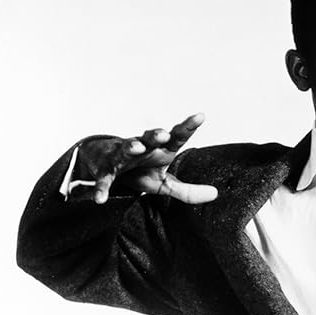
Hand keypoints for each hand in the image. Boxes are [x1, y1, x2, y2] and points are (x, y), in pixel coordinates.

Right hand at [75, 113, 218, 204]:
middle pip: (150, 138)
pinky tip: (100, 199)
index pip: (177, 136)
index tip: (201, 116)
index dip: (188, 126)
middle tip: (164, 134)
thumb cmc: (141, 172)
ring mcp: (122, 156)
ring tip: (137, 147)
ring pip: (125, 149)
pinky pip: (104, 179)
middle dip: (155, 135)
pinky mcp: (105, 169)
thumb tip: (215, 194)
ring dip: (131, 147)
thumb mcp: (166, 183)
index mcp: (160, 150)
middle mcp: (142, 148)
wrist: (107, 167)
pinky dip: (101, 187)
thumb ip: (188, 191)